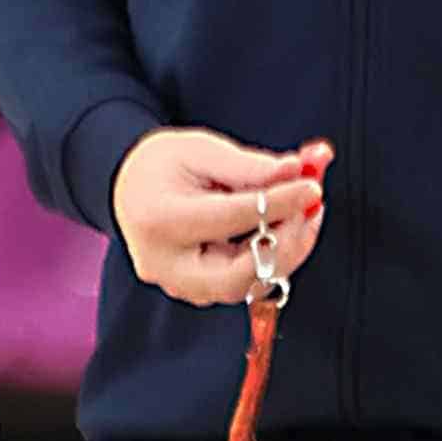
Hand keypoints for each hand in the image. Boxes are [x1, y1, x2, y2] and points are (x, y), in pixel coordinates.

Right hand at [110, 130, 330, 306]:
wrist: (129, 187)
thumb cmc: (163, 164)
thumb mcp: (201, 149)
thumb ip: (248, 165)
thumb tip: (296, 170)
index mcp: (160, 220)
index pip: (232, 218)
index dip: (280, 202)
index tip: (312, 184)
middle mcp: (165, 263)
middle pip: (238, 274)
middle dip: (285, 243)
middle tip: (311, 206)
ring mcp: (177, 284)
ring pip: (246, 285)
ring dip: (285, 250)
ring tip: (305, 211)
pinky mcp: (193, 291)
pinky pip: (242, 283)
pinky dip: (271, 257)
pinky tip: (288, 227)